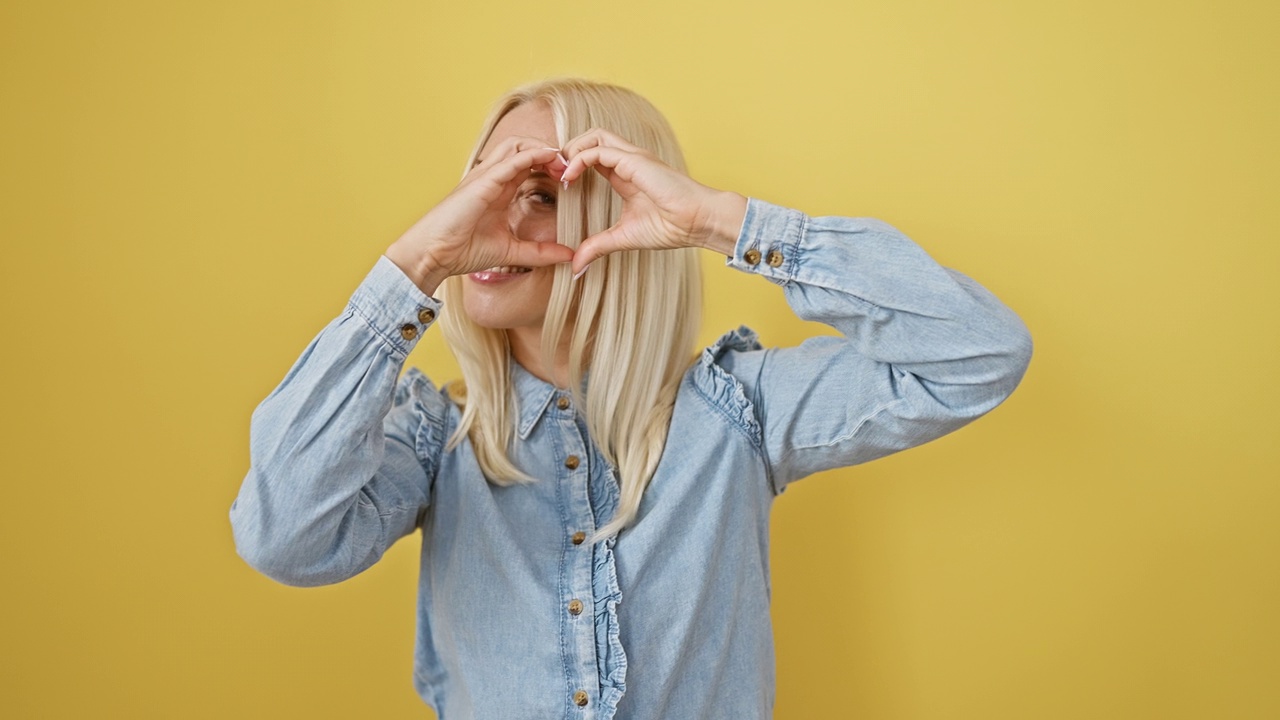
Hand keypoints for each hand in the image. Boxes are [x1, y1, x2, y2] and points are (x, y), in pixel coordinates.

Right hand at [386, 138, 574, 294]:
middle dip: (550, 152)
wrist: (433, 254)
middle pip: (524, 147)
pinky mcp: (482, 181)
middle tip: (571, 168)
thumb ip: (541, 252)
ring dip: (542, 148)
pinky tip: (549, 161)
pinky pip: (510, 159)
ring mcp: (486, 176)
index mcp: (499, 190)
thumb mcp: (513, 251)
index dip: (550, 166)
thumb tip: (570, 255)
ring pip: (517, 144)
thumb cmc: (463, 250)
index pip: (528, 164)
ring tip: (561, 163)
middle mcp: (493, 178)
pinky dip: (533, 155)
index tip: (570, 179)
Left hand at [559, 129, 747, 275]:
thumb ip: (598, 247)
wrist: (698, 222)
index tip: (558, 186)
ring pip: (592, 136)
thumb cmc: (672, 227)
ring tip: (559, 172)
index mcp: (624, 174)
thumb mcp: (623, 238)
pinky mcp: (634, 160)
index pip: (591, 156)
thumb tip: (577, 267)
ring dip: (571, 150)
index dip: (571, 165)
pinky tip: (569, 178)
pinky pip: (598, 150)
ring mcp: (631, 157)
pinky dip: (579, 160)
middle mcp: (627, 160)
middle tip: (552, 173)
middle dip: (567, 151)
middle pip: (589, 138)